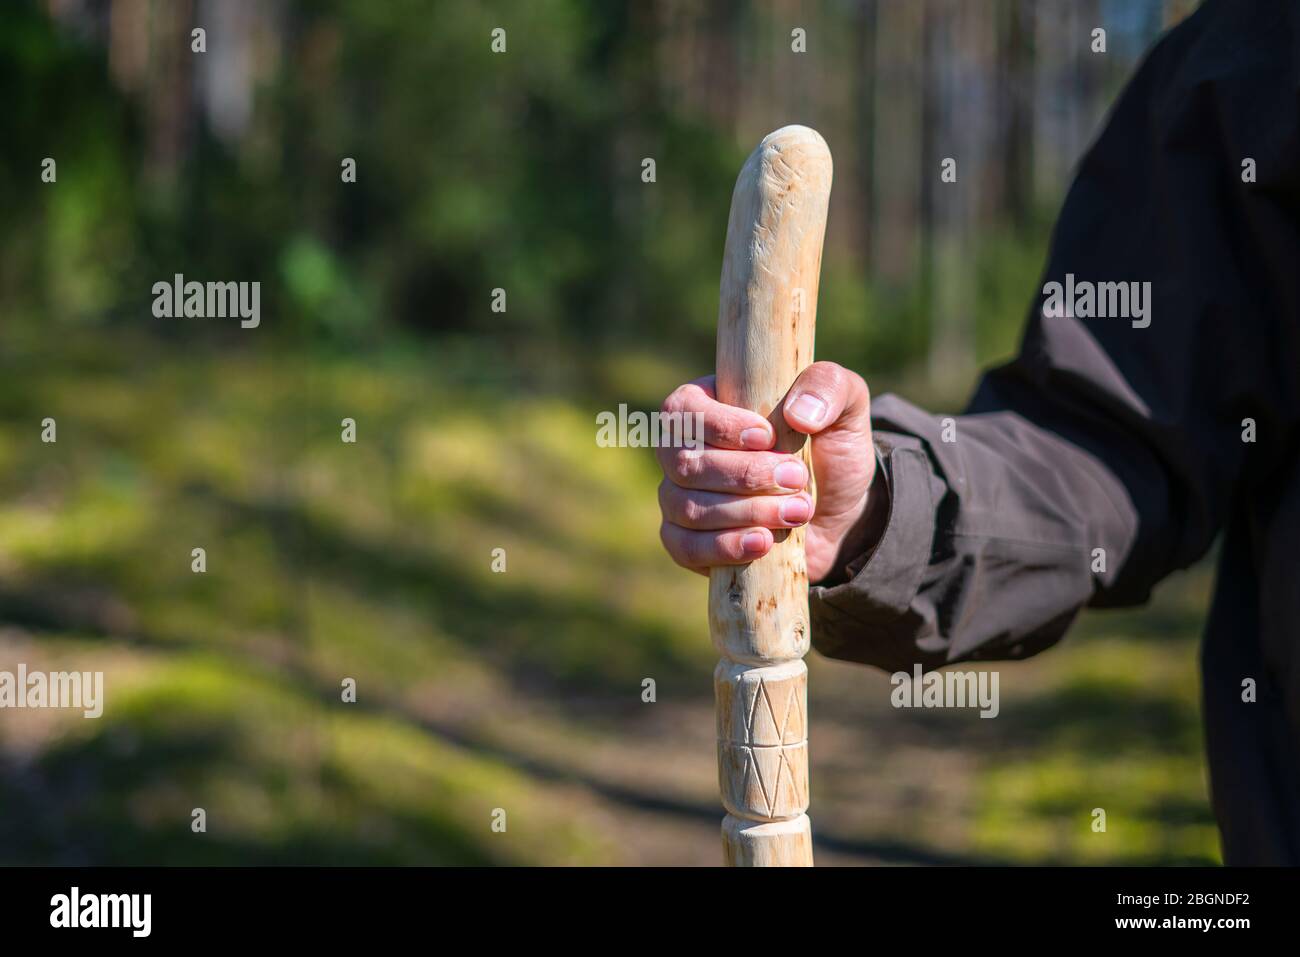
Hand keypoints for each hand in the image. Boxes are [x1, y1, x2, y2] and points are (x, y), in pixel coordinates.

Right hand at [656, 361, 882, 582]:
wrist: (839, 513)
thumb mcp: (844, 408)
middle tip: (798, 479)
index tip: (767, 437)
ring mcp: (680, 499)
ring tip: (799, 512)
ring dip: (748, 512)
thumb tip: (797, 413)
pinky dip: (726, 547)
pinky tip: (764, 542)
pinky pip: (686, 547)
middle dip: (746, 475)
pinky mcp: (688, 542)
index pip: (683, 410)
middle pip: (685, 464)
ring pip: (688, 508)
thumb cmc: (829, 450)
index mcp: (707, 405)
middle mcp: (683, 451)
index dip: (718, 425)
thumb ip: (828, 386)